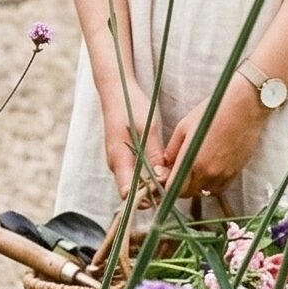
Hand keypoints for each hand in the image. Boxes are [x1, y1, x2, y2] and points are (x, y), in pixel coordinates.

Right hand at [102, 82, 165, 202]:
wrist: (116, 90)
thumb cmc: (131, 105)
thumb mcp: (147, 128)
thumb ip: (154, 154)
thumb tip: (162, 178)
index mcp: (118, 159)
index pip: (127, 193)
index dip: (145, 198)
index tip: (163, 191)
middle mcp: (115, 164)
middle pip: (132, 191)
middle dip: (151, 193)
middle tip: (172, 183)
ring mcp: (118, 161)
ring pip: (134, 183)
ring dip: (150, 183)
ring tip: (170, 174)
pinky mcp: (123, 157)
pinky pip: (134, 173)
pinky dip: (147, 174)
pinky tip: (162, 167)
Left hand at [157, 79, 266, 200]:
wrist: (244, 107)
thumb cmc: (212, 111)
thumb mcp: (185, 126)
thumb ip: (173, 148)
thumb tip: (165, 163)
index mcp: (192, 161)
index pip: (174, 189)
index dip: (167, 185)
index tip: (167, 176)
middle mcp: (208, 172)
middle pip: (188, 193)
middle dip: (180, 186)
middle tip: (179, 171)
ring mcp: (223, 174)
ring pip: (203, 192)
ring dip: (196, 185)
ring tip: (195, 169)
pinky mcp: (235, 173)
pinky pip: (219, 188)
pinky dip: (211, 184)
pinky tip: (209, 170)